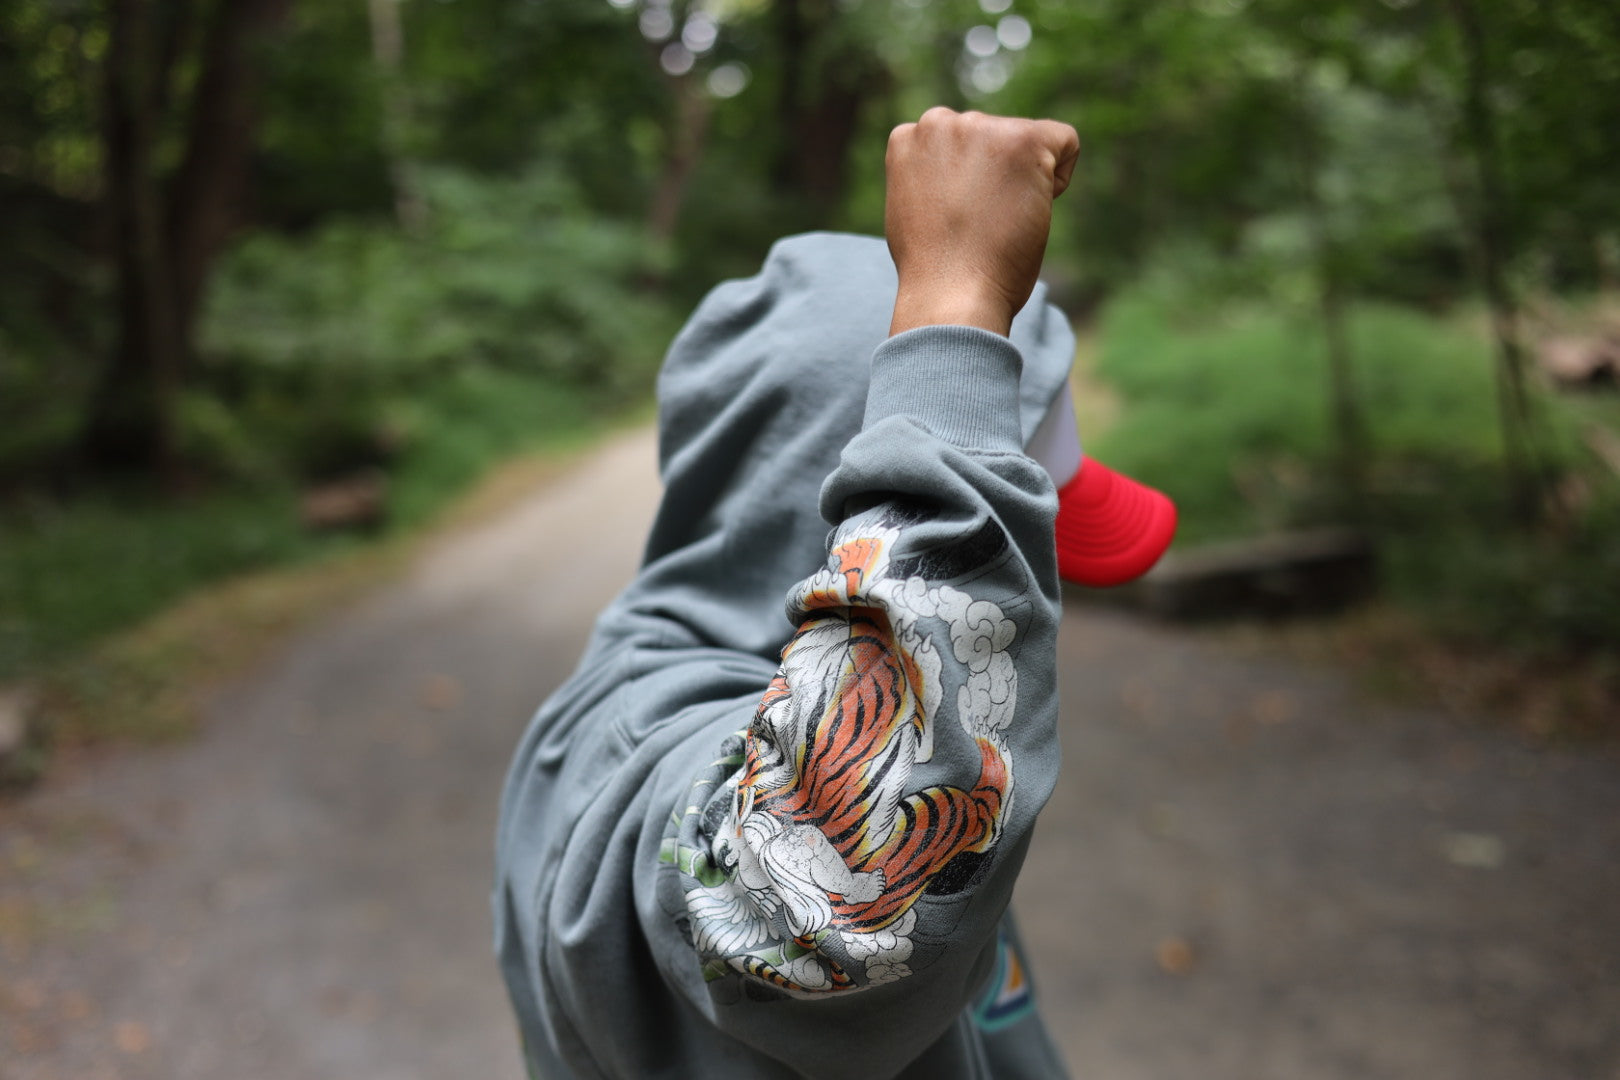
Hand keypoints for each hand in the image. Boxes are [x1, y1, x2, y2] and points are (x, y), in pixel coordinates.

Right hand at [885, 107, 1078, 336]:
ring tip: (996, 222)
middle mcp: (939, 122)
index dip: (967, 185)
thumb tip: (964, 172)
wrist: (951, 294)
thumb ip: (934, 175)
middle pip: (993, 140)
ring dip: (1023, 181)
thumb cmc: (935, 269)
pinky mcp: (1022, 140)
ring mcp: (980, 128)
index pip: (959, 144)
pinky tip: (1030, 210)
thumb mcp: (916, 208)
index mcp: (909, 137)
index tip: (957, 220)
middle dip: (995, 178)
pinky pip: (1065, 141)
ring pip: (1026, 143)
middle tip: (978, 226)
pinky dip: (1059, 179)